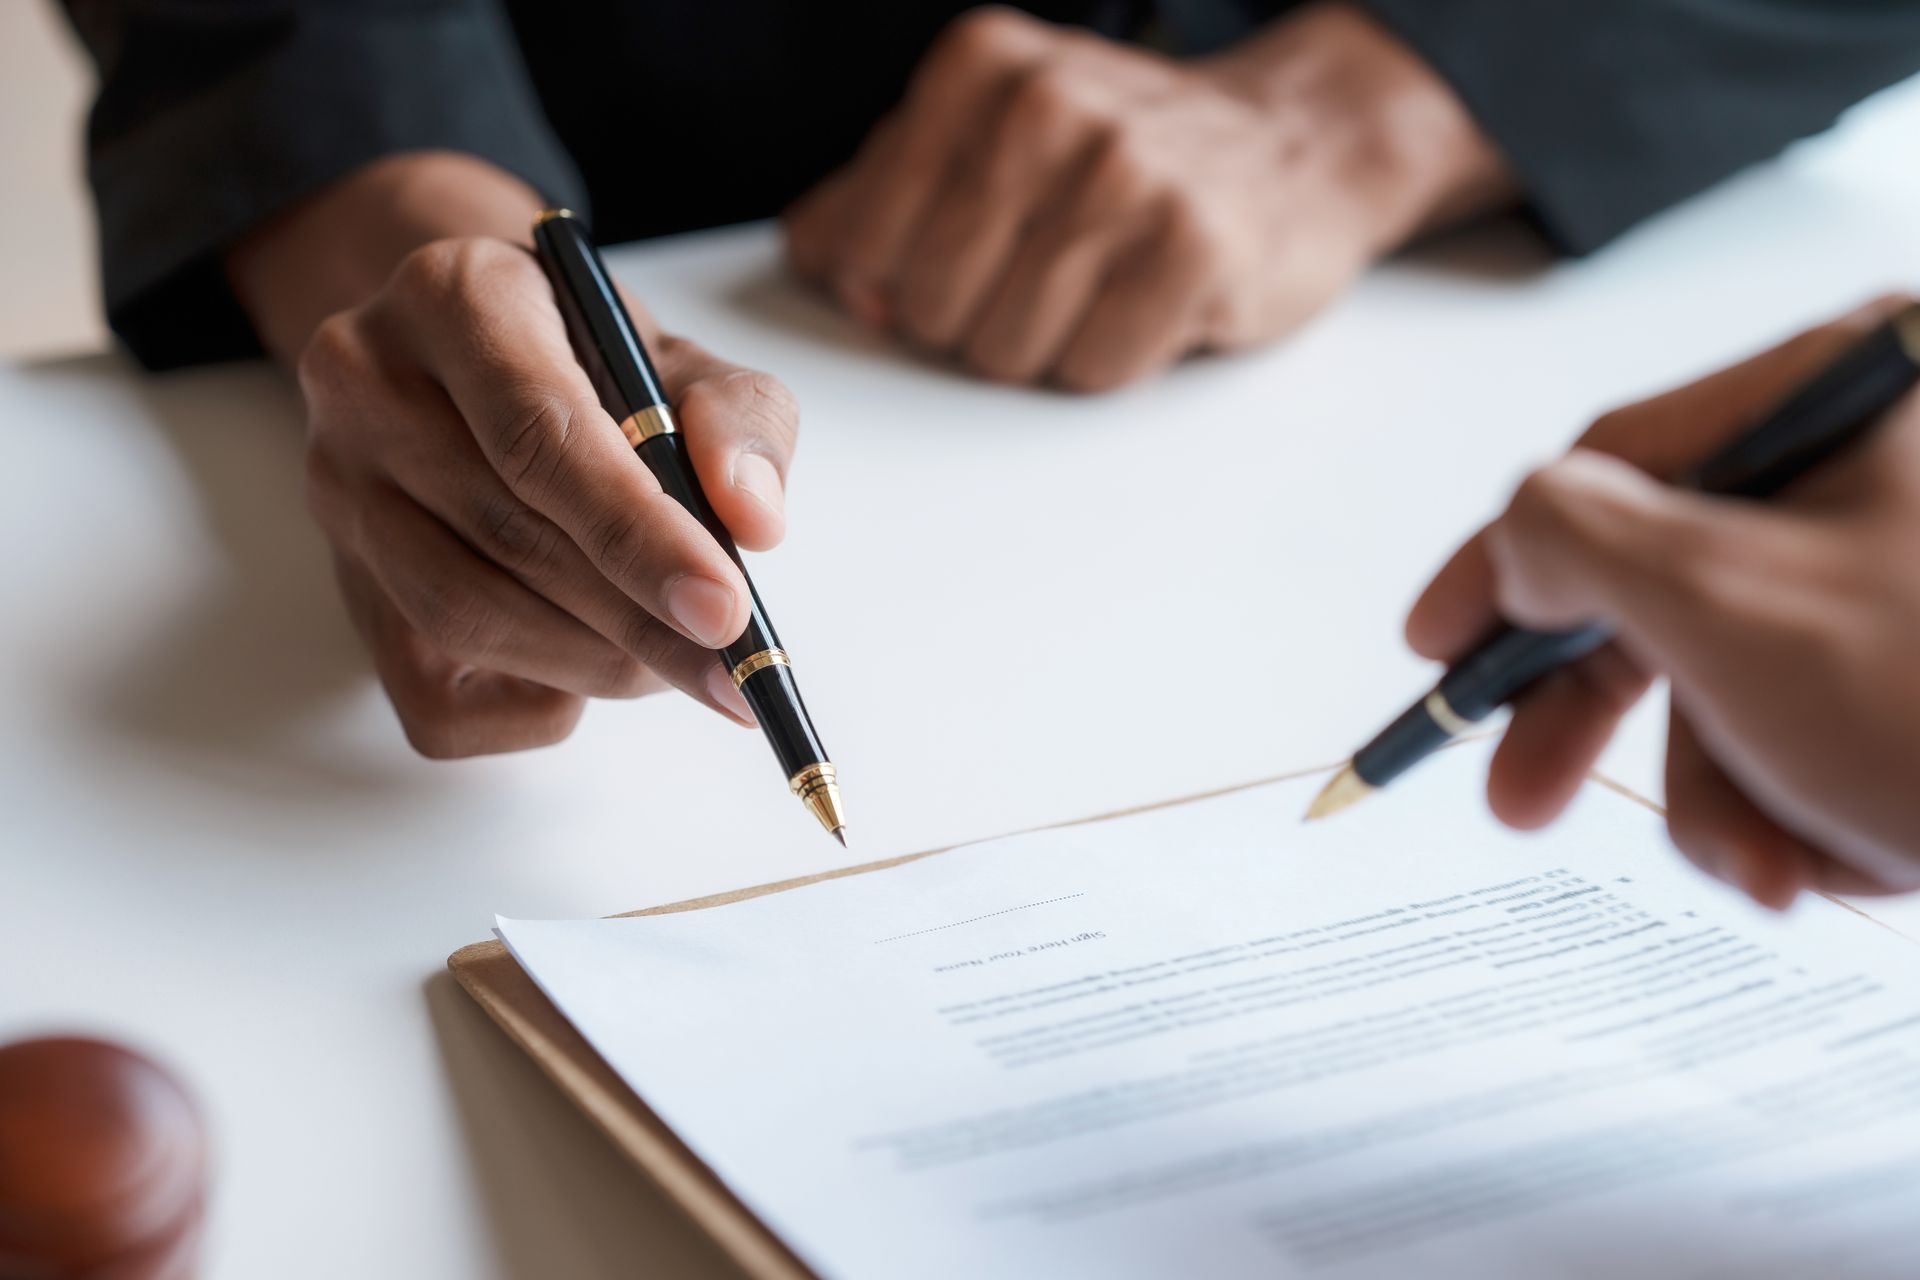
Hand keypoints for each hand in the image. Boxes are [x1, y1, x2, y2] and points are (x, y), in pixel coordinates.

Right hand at [229, 153, 798, 755]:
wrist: (481, 362)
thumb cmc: (593, 364)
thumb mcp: (683, 360)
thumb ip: (739, 420)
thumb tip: (754, 520)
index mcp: (456, 297)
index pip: (541, 437)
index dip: (640, 536)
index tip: (725, 610)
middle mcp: (367, 382)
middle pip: (508, 535)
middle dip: (637, 619)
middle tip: (728, 662)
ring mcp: (338, 490)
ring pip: (464, 616)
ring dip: (592, 662)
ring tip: (672, 659)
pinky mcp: (343, 585)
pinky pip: (429, 697)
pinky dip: (528, 708)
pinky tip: (586, 677)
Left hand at [784, 3, 1510, 390]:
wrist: (1294, 145)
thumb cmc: (1121, 158)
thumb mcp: (992, 140)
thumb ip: (883, 193)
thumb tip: (816, 259)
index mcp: (978, 69)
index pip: (862, 247)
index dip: (897, 286)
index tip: (954, 265)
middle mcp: (1046, 104)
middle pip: (930, 308)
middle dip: (974, 321)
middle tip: (1042, 277)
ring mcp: (1126, 171)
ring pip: (1005, 349)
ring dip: (1045, 346)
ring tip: (1096, 286)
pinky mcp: (1195, 245)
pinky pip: (1092, 369)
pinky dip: (1111, 360)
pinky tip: (1145, 303)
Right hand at [1407, 297, 1919, 907]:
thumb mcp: (1728, 602)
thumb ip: (1573, 538)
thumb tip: (1518, 537)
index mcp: (1856, 388)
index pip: (1621, 459)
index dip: (1501, 565)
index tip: (1433, 651)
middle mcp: (1897, 462)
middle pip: (1685, 585)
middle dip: (1624, 724)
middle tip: (1523, 802)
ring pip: (1752, 683)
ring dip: (1742, 798)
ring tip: (1791, 869)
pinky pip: (1830, 732)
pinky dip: (1828, 813)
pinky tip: (1873, 852)